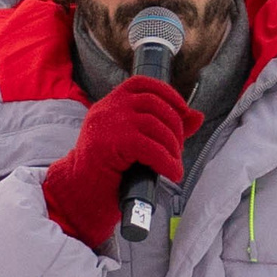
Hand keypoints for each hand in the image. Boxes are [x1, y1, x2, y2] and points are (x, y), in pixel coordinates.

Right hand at [40, 75, 200, 249]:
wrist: (79, 193)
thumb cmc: (107, 170)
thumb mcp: (136, 143)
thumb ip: (164, 127)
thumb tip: (197, 116)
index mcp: (111, 102)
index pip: (144, 84)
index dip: (169, 94)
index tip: (184, 113)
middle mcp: (108, 107)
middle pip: (155, 105)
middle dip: (175, 128)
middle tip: (177, 152)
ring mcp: (108, 123)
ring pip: (156, 126)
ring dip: (173, 148)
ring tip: (174, 166)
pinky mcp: (111, 143)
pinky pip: (150, 148)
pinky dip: (167, 162)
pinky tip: (173, 173)